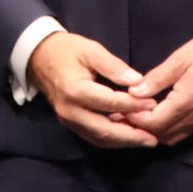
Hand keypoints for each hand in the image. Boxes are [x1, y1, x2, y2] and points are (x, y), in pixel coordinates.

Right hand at [27, 32, 156, 148]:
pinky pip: (93, 136)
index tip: (153, 105)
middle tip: (153, 138)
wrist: (39, 57)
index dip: (133, 105)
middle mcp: (70, 111)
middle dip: (130, 136)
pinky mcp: (70, 124)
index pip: (110, 102)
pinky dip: (111, 139)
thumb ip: (114, 66)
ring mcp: (68, 120)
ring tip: (145, 140)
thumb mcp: (91, 50)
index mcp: (75, 90)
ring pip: (99, 138)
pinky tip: (127, 136)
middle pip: (104, 130)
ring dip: (123, 141)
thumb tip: (138, 81)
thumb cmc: (67, 50)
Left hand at [124, 24, 192, 145]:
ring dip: (152, 131)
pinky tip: (156, 117)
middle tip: (121, 115)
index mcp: (186, 102)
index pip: (153, 122)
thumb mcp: (180, 58)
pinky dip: (166, 130)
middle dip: (139, 128)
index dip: (133, 119)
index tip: (116, 111)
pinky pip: (182, 133)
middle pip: (161, 135)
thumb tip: (133, 92)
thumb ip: (157, 78)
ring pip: (172, 138)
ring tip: (135, 117)